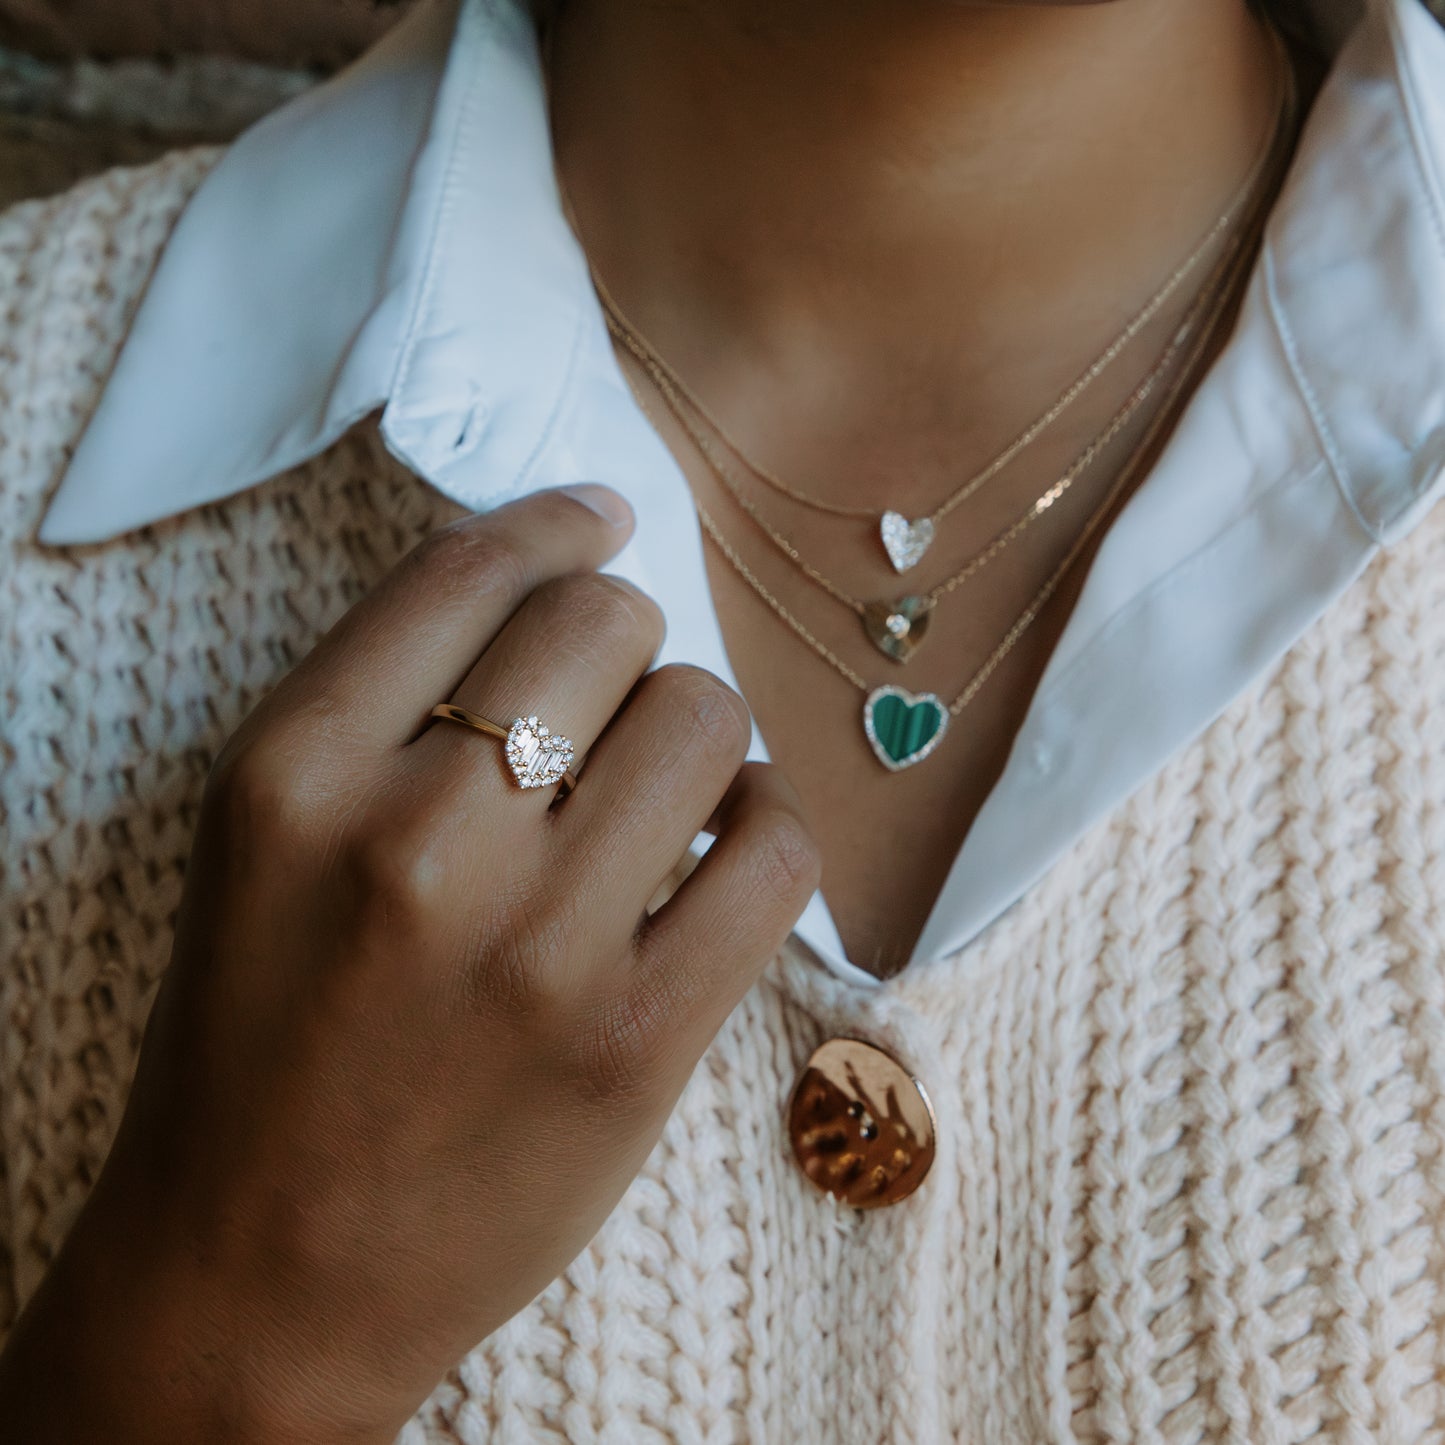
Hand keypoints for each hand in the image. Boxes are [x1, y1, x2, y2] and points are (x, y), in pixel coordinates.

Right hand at [0, 485, 819, 1443]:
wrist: (263, 1273)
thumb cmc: (259, 1045)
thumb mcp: (264, 843)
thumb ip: (386, 706)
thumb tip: (570, 577)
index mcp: (293, 775)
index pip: (469, 573)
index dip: (557, 524)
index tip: (602, 519)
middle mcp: (411, 841)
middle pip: (605, 624)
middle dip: (625, 644)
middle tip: (610, 706)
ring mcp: (536, 947)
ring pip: (703, 716)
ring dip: (697, 736)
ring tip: (661, 794)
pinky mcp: (638, 1039)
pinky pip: (778, 847)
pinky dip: (769, 823)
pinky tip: (722, 848)